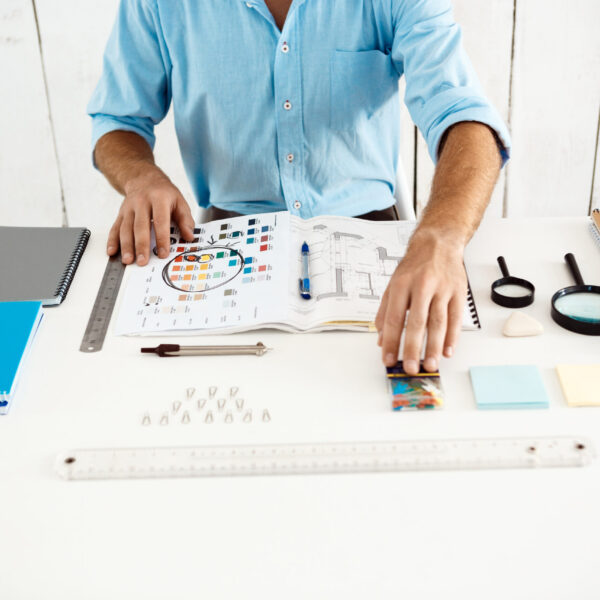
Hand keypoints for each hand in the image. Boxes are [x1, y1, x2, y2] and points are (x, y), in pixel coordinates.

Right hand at [107, 168, 194, 264]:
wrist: (144, 178)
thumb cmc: (164, 193)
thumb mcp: (179, 201)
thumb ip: (186, 220)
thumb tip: (189, 236)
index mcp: (158, 198)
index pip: (160, 221)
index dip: (162, 238)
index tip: (163, 253)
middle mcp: (141, 202)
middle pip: (140, 226)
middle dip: (141, 245)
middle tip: (143, 261)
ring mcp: (129, 208)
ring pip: (126, 228)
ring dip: (126, 246)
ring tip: (128, 261)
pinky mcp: (120, 213)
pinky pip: (115, 228)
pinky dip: (112, 241)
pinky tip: (112, 252)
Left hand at [375, 230, 467, 374]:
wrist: (438, 243)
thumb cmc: (414, 265)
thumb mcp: (393, 284)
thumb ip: (385, 312)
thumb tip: (381, 339)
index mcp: (401, 285)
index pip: (393, 318)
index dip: (390, 342)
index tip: (388, 359)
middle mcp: (422, 286)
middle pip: (416, 322)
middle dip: (412, 348)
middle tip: (410, 367)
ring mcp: (442, 289)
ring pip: (438, 322)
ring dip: (434, 347)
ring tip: (430, 365)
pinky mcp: (459, 292)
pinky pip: (456, 318)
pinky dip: (452, 337)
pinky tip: (447, 351)